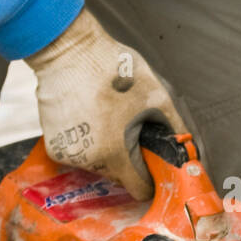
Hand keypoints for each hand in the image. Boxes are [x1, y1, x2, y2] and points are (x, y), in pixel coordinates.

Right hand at [26, 8, 186, 199]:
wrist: (69, 52)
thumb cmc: (113, 69)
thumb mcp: (157, 97)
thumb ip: (174, 129)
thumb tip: (186, 149)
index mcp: (117, 153)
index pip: (139, 189)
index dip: (149, 177)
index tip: (151, 164)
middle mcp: (91, 161)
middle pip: (118, 176)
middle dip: (128, 159)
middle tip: (129, 129)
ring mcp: (69, 154)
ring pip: (98, 164)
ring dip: (107, 149)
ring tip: (108, 118)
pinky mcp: (54, 145)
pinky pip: (79, 153)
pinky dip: (86, 141)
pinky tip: (89, 116)